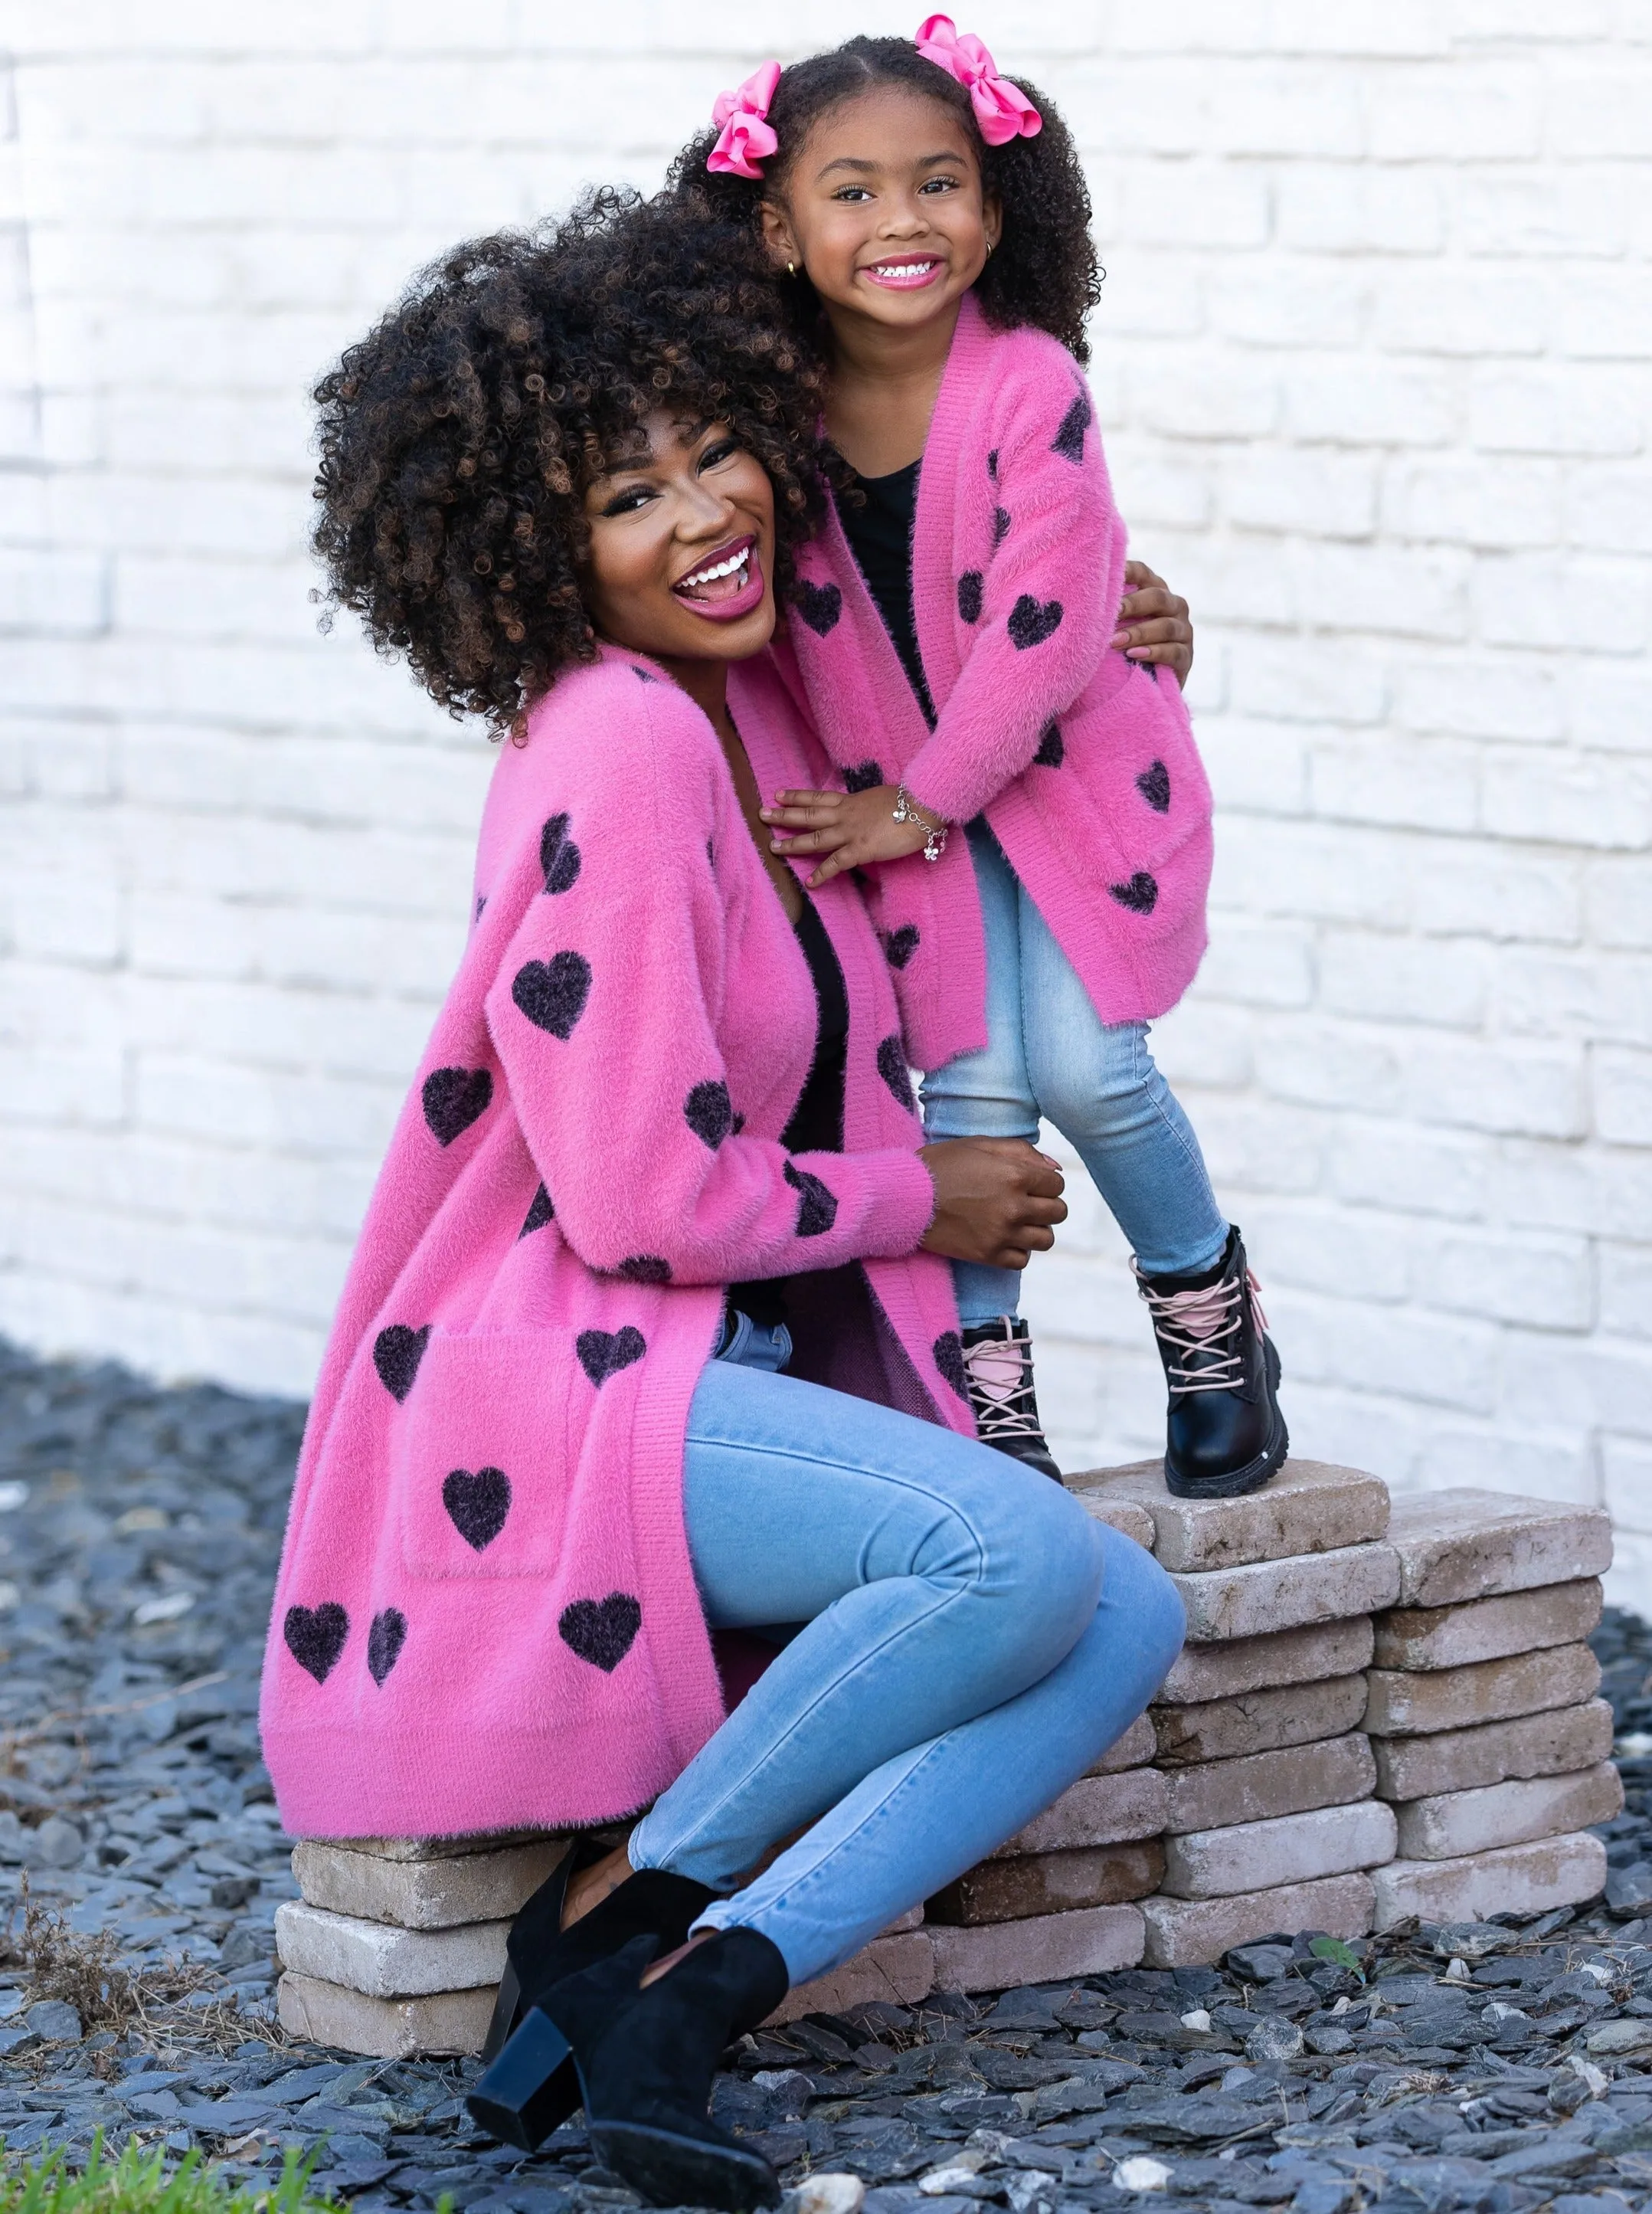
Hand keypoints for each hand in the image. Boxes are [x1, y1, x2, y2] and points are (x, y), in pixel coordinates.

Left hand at [759, 784, 933, 887]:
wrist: (924, 806)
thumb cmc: (911, 801)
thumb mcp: (881, 798)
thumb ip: (867, 806)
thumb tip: (864, 810)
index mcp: (851, 801)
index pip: (818, 797)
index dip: (797, 796)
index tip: (778, 795)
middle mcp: (846, 815)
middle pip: (808, 815)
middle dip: (784, 815)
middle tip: (762, 815)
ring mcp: (851, 832)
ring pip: (815, 838)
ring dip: (793, 843)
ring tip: (773, 847)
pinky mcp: (861, 849)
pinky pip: (837, 863)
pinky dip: (822, 874)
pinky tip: (810, 883)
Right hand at [918, 1137, 1066, 1269]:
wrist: (906, 1198)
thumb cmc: (941, 1165)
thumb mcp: (980, 1146)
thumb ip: (1021, 1151)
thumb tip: (1054, 1167)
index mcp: (1015, 1175)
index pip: (1056, 1185)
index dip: (1046, 1183)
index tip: (1031, 1184)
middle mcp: (1014, 1207)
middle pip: (1057, 1213)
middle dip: (1046, 1205)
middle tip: (1027, 1202)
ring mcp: (1002, 1234)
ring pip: (1045, 1239)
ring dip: (1036, 1229)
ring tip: (1018, 1222)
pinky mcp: (988, 1255)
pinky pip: (1022, 1260)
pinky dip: (1019, 1250)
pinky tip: (1005, 1238)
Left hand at [1111, 560, 1193, 689]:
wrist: (1145, 684)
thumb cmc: (1122, 646)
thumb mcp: (1116, 623)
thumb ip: (1106, 607)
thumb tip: (1070, 589)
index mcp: (1154, 591)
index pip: (1142, 573)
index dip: (1127, 571)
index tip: (1104, 575)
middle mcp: (1173, 606)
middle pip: (1157, 597)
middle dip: (1133, 604)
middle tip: (1111, 613)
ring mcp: (1183, 631)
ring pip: (1165, 626)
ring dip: (1138, 633)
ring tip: (1114, 642)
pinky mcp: (1186, 658)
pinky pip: (1173, 652)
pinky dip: (1153, 653)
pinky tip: (1134, 655)